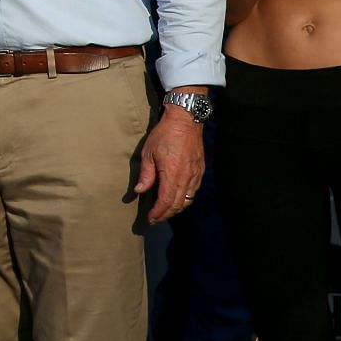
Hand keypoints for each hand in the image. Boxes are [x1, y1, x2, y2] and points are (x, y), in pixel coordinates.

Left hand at [135, 99, 206, 222]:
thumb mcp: (148, 152)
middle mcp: (187, 178)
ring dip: (176, 209)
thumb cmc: (164, 134)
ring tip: (164, 212)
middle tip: (155, 219)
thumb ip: (146, 174)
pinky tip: (177, 200)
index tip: (150, 218)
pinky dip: (185, 200)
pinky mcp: (200, 171)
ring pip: (187, 200)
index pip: (166, 201)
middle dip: (166, 214)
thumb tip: (140, 191)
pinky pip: (193, 191)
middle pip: (178, 204)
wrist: (185, 121)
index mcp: (173, 174)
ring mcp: (196, 175)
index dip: (158, 212)